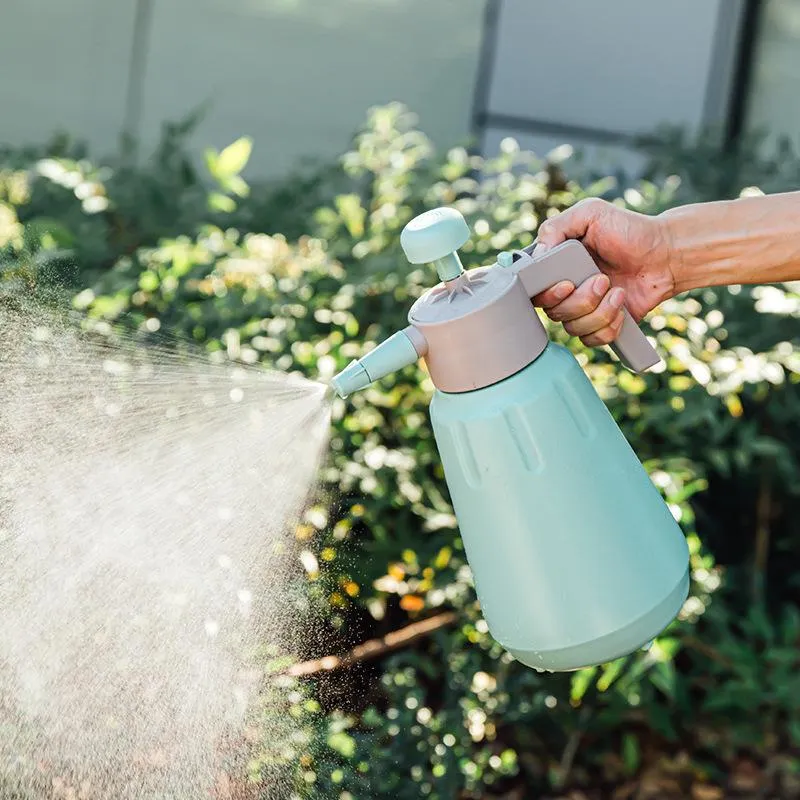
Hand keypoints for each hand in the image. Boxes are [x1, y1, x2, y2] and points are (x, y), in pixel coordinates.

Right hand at [532, 198, 675, 346]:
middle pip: (554, 313)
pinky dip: (609, 326)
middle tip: (603, 280)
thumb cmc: (629, 230)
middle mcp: (566, 291)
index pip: (534, 292)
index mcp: (556, 267)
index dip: (546, 294)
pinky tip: (621, 306)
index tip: (567, 284)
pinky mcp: (602, 324)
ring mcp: (583, 310)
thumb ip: (557, 226)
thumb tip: (539, 252)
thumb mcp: (591, 213)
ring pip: (574, 328)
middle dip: (581, 300)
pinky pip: (593, 339)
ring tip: (618, 291)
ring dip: (599, 311)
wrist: (665, 253)